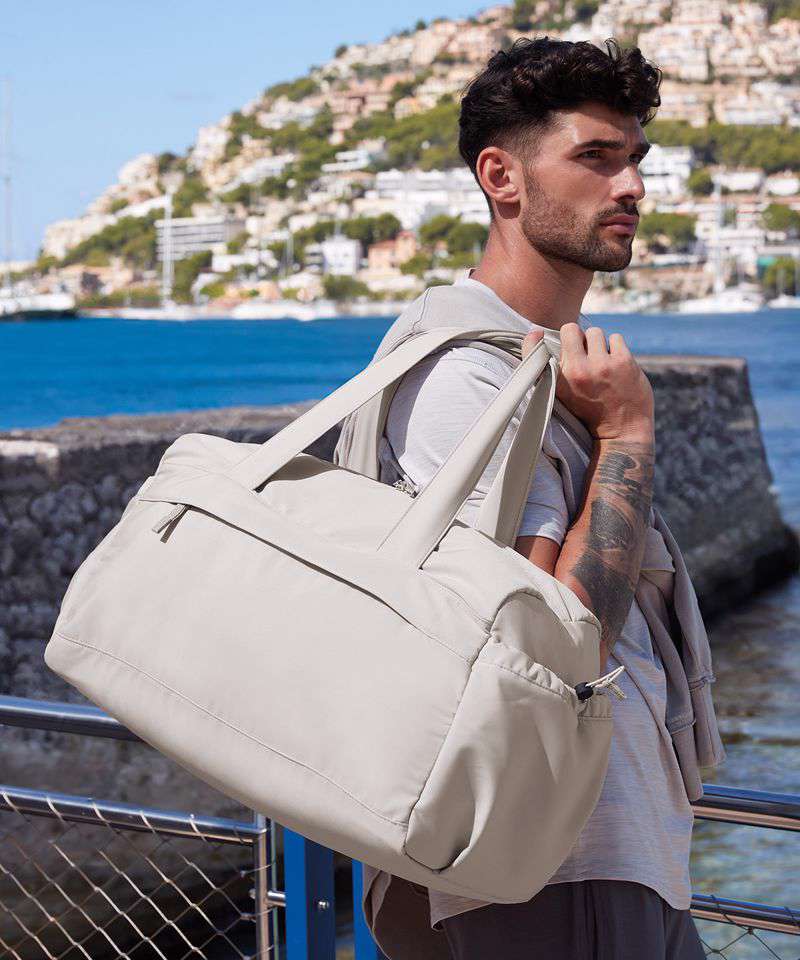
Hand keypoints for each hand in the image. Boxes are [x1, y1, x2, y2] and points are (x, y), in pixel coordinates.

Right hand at [522, 324, 653, 441]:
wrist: (622, 431)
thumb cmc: (590, 412)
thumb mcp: (563, 395)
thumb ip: (552, 370)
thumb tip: (538, 333)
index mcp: (558, 382)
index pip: (534, 350)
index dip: (534, 339)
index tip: (538, 335)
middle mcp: (577, 371)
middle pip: (570, 329)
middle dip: (576, 337)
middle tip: (583, 352)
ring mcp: (601, 365)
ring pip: (594, 332)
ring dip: (597, 343)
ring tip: (600, 360)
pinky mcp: (623, 362)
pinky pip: (615, 338)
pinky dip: (616, 348)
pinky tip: (615, 363)